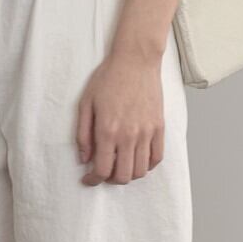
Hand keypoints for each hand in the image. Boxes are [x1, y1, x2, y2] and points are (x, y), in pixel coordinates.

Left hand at [75, 51, 164, 185]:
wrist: (135, 61)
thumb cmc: (108, 78)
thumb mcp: (85, 103)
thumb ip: (83, 134)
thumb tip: (84, 158)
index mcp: (107, 130)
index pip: (101, 169)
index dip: (93, 180)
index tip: (88, 179)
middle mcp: (128, 135)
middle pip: (123, 176)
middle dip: (110, 180)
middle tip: (104, 172)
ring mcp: (147, 132)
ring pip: (140, 171)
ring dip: (128, 174)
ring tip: (120, 165)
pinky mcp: (159, 127)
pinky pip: (156, 158)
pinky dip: (147, 165)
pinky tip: (137, 159)